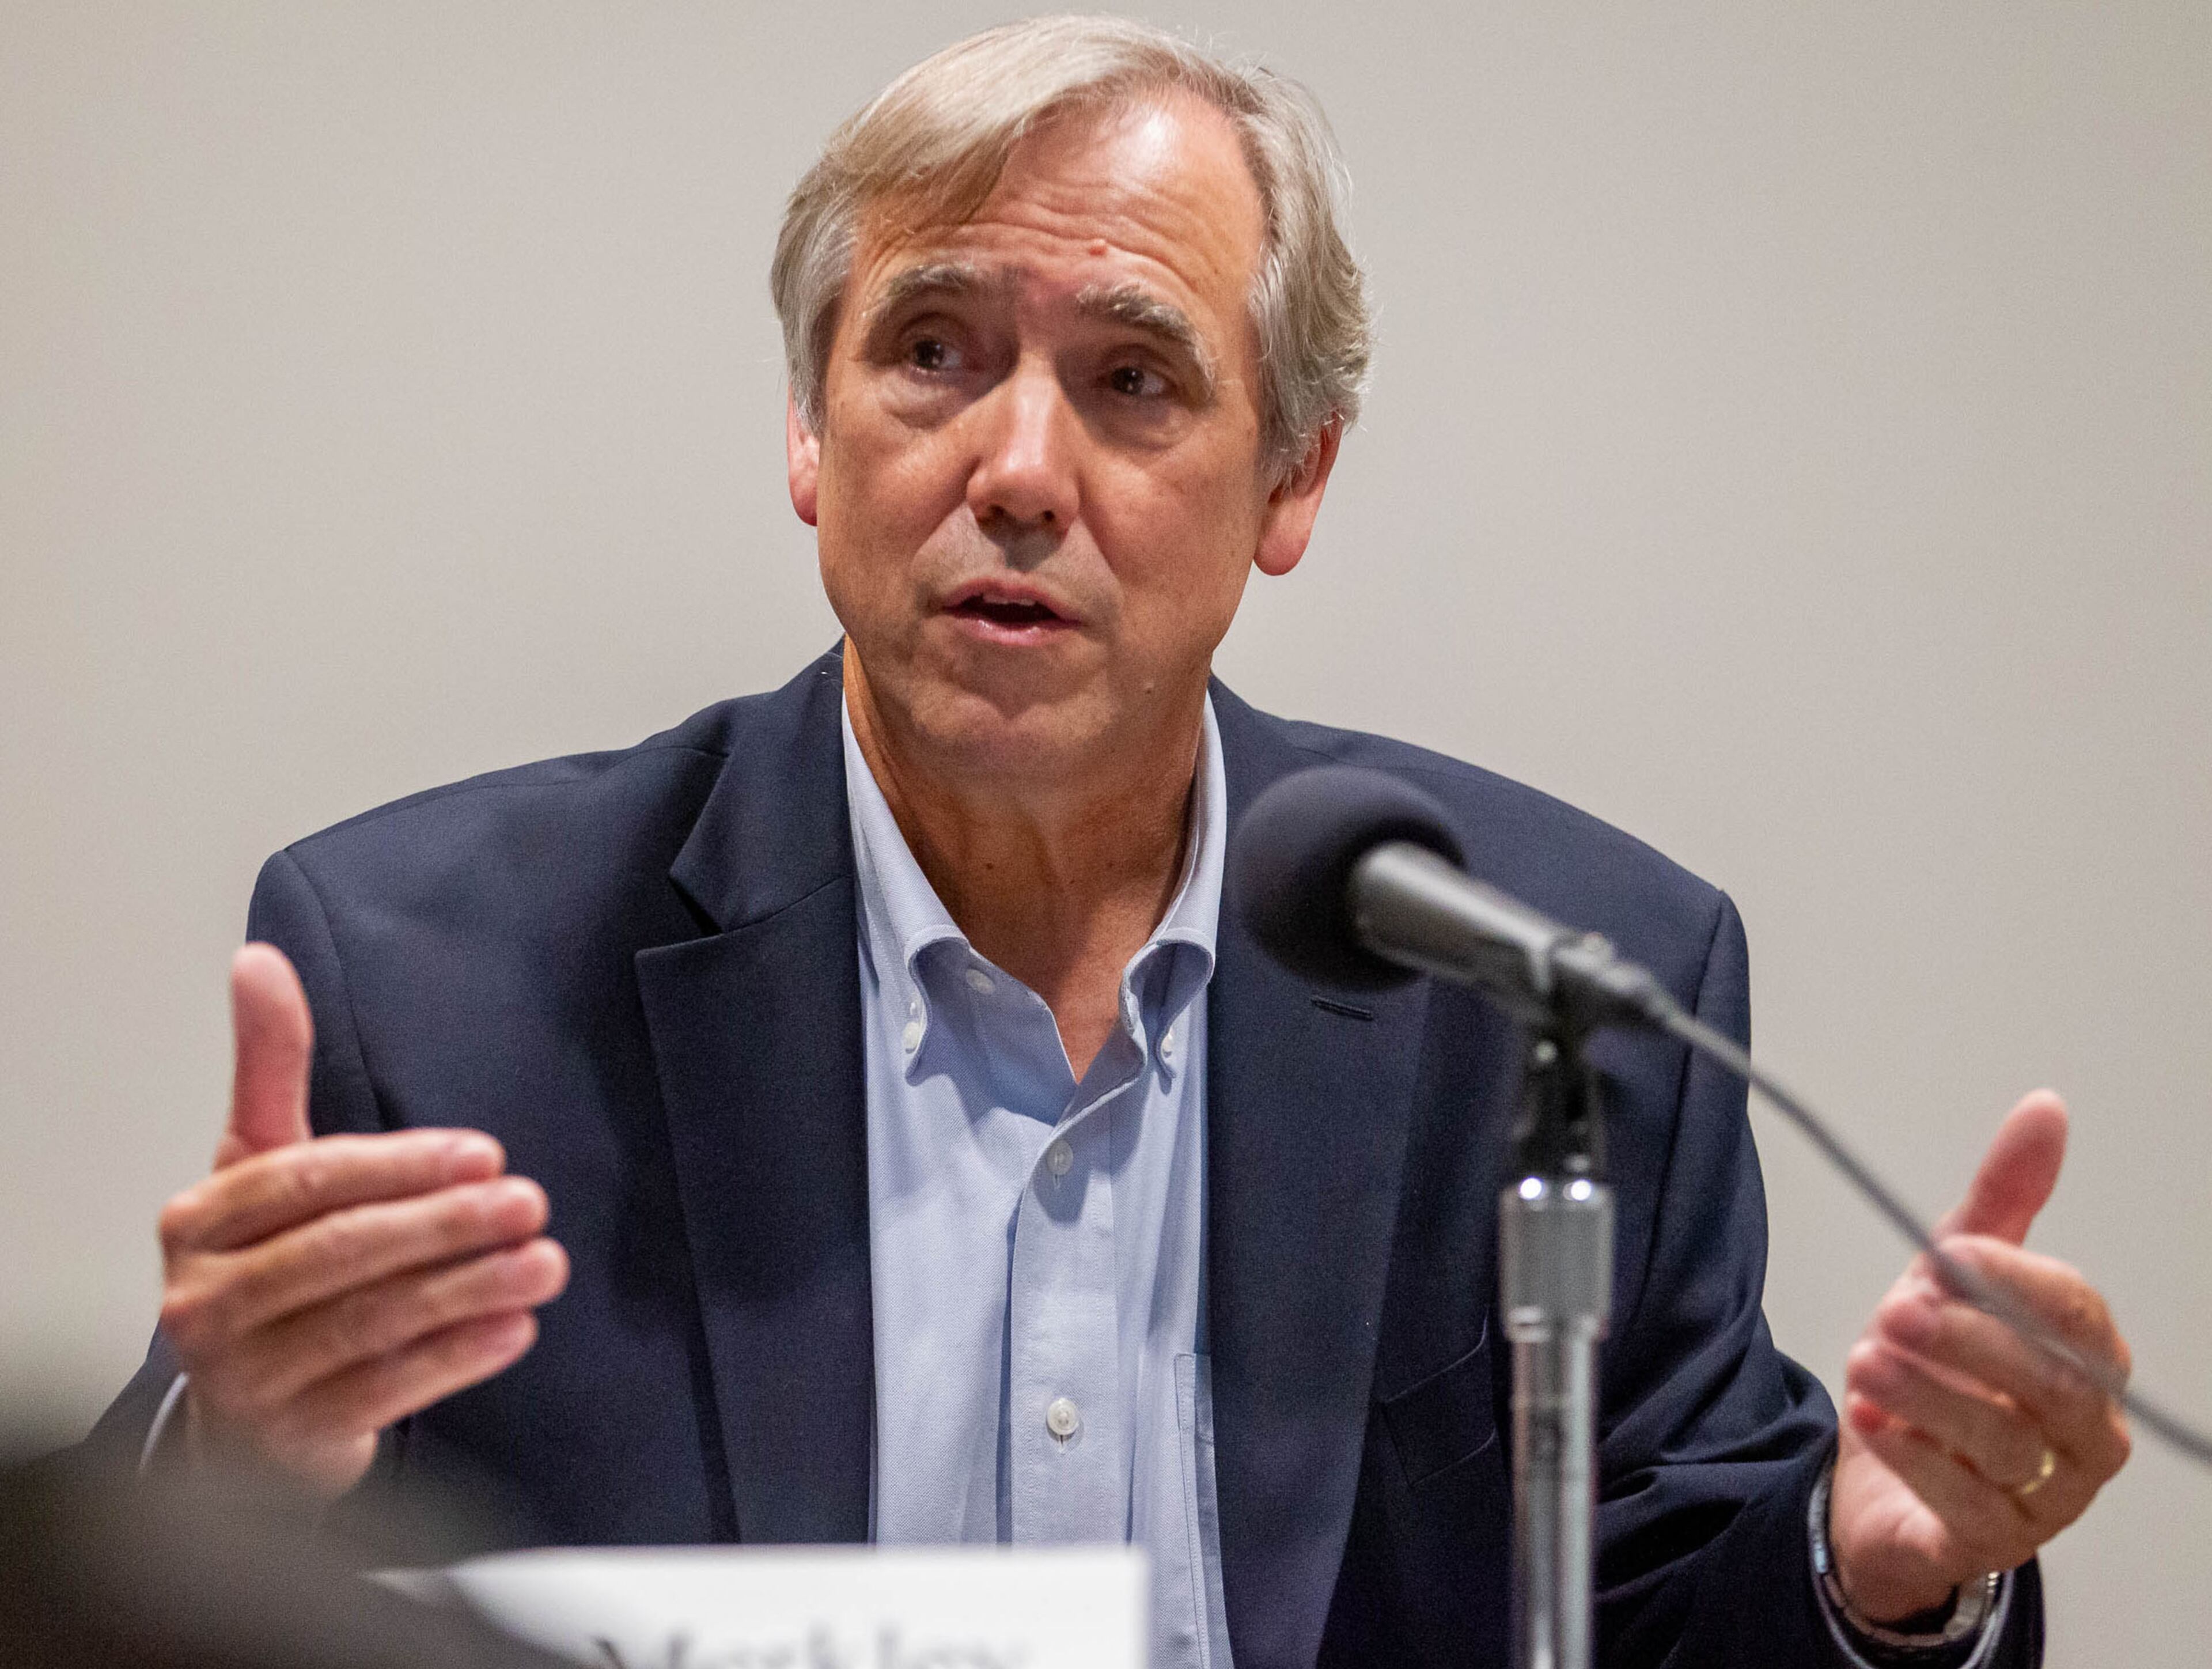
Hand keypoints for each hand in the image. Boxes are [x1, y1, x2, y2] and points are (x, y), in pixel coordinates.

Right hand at [157, 944, 568, 1495]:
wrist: (243, 1409)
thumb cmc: (265, 1265)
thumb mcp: (260, 1161)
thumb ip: (270, 1065)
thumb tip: (260, 958)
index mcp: (196, 1224)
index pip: (304, 1181)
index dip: (400, 1165)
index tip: (485, 1153)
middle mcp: (202, 1304)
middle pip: (340, 1252)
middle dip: (446, 1225)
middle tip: (530, 1203)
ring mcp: (241, 1380)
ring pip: (369, 1323)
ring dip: (468, 1290)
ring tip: (544, 1263)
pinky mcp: (288, 1441)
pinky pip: (382, 1391)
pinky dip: (455, 1358)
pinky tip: (515, 1329)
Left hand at [1829, 1091, 2131, 1621]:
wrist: (1885, 1472)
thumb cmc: (1940, 1367)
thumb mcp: (1954, 1273)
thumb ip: (2002, 1197)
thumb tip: (2044, 1108)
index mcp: (2088, 1356)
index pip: (2076, 1312)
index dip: (2015, 1280)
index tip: (1950, 1255)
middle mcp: (2086, 1429)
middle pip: (2051, 1385)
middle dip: (1970, 1342)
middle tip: (1895, 1312)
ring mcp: (2049, 1494)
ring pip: (2004, 1445)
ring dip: (1929, 1396)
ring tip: (1866, 1360)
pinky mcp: (1995, 1540)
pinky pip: (1964, 1503)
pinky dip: (1912, 1458)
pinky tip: (1869, 1421)